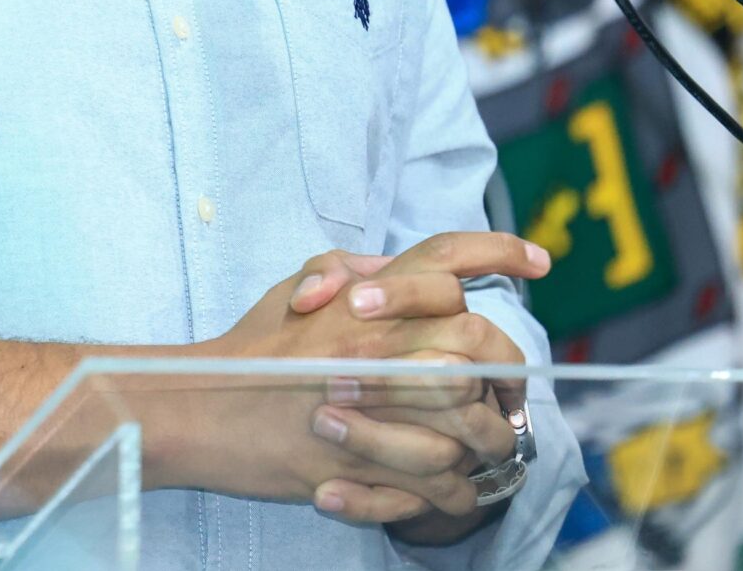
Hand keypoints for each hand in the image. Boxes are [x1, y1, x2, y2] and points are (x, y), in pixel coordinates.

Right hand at [156, 233, 546, 530]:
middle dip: (504, 368)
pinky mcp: (373, 466)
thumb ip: (345, 267)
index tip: (538, 260)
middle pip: (480, 341)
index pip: (446, 257)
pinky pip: (443, 483)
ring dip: (490, 436)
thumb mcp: (292, 288)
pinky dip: (456, 491)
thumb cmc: (247, 350)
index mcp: (366, 298)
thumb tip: (388, 262)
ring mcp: (381, 406)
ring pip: (473, 420)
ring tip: (488, 444)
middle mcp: (381, 343)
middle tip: (508, 386)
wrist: (204, 411)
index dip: (499, 252)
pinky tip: (453, 488)